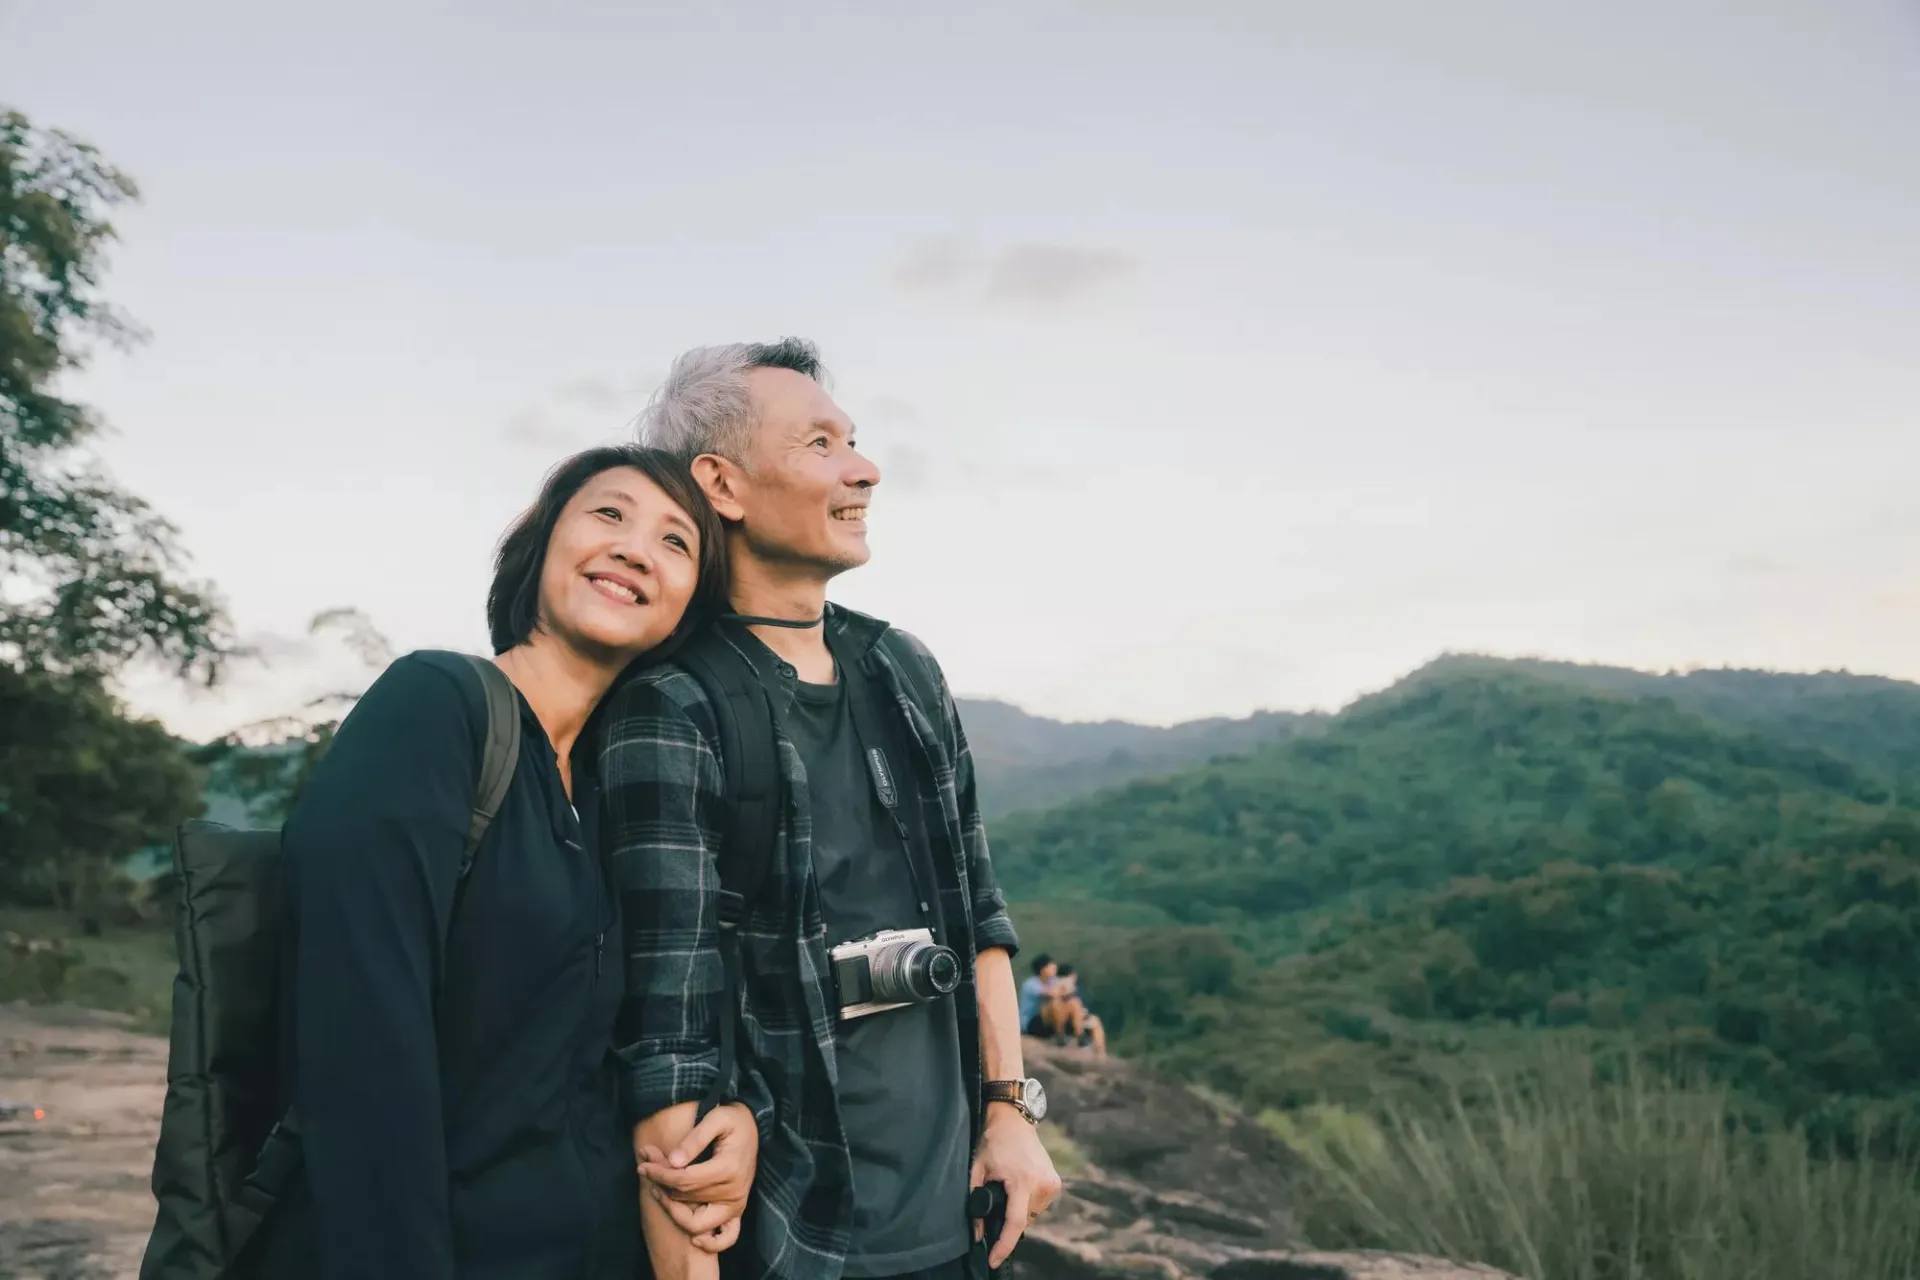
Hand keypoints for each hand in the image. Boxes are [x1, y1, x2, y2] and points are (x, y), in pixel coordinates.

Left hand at [637, 1102, 758, 1253]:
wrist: (753, 1127)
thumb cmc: (733, 1121)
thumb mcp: (716, 1119)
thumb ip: (694, 1139)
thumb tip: (673, 1161)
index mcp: (727, 1168)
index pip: (684, 1180)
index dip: (660, 1175)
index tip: (643, 1166)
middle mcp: (733, 1192)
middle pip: (686, 1198)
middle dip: (661, 1185)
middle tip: (646, 1169)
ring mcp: (736, 1205)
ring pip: (697, 1223)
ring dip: (674, 1211)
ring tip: (659, 1193)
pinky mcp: (737, 1211)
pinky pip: (727, 1237)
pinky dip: (711, 1243)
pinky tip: (695, 1239)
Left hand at [969, 1104, 1061, 1267]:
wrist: (1014, 1120)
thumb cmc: (992, 1143)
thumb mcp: (977, 1171)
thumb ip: (975, 1205)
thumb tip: (978, 1235)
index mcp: (1022, 1181)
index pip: (1015, 1223)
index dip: (1004, 1245)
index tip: (993, 1260)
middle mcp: (1042, 1184)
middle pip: (1023, 1220)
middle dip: (1007, 1223)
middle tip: (994, 1205)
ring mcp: (1052, 1183)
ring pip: (1032, 1215)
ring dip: (1018, 1212)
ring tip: (1006, 1190)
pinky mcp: (1056, 1182)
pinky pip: (1039, 1205)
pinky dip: (1026, 1204)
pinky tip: (1017, 1187)